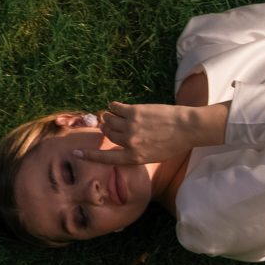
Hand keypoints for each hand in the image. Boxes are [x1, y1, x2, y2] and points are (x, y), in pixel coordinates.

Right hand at [87, 100, 204, 168]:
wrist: (187, 128)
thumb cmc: (173, 144)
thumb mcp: (152, 156)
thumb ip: (135, 152)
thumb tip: (120, 143)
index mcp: (133, 157)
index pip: (105, 158)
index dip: (89, 156)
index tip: (76, 153)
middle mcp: (129, 143)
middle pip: (107, 134)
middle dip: (107, 128)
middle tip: (112, 124)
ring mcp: (130, 127)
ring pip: (109, 119)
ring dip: (110, 116)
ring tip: (116, 115)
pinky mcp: (134, 111)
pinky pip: (115, 107)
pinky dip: (113, 106)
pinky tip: (116, 106)